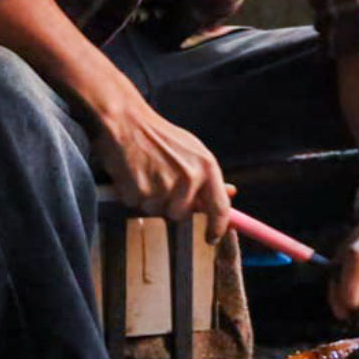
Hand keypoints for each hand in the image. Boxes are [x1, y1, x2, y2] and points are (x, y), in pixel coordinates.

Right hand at [89, 94, 231, 242]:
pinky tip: (132, 172)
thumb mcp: (193, 151)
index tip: (211, 238)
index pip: (220, 208)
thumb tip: (232, 193)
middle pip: (181, 214)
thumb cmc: (160, 136)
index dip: (217, 228)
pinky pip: (136, 205)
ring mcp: (165, 186)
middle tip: (159, 179)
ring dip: (150, 199)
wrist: (126, 120)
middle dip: (169, 204)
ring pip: (157, 211)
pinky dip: (132, 194)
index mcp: (207, 167)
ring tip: (145, 171)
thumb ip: (209, 177)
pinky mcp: (141, 191)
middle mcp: (190, 178)